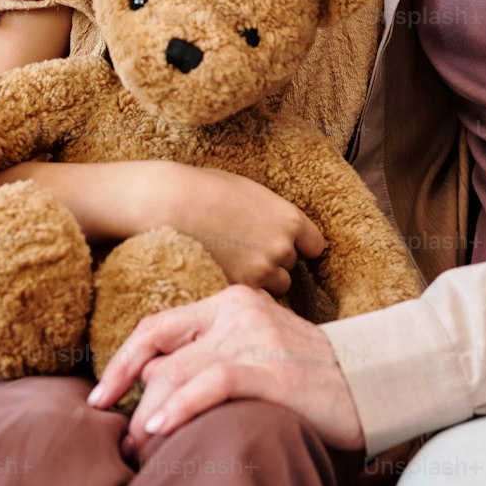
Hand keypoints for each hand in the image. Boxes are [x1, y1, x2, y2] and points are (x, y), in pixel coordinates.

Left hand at [87, 285, 364, 454]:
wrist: (372, 379)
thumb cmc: (308, 374)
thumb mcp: (257, 350)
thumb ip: (212, 354)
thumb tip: (155, 384)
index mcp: (231, 302)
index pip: (159, 326)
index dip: (122, 361)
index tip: (100, 397)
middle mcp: (239, 312)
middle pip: (162, 356)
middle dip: (134, 402)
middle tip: (125, 443)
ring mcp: (256, 338)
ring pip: (179, 373)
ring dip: (149, 417)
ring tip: (140, 449)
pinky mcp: (273, 369)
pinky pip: (212, 384)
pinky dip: (180, 407)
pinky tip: (160, 428)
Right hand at [139, 163, 325, 295]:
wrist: (171, 205)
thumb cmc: (206, 189)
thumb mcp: (251, 192)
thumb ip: (271, 214)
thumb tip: (278, 227)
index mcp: (289, 219)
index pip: (315, 245)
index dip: (300, 246)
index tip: (286, 245)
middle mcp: (281, 248)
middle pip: (291, 267)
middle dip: (274, 262)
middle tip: (248, 251)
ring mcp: (260, 272)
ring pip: (274, 286)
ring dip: (261, 280)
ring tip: (234, 263)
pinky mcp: (237, 288)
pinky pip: (251, 296)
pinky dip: (242, 289)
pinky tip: (224, 272)